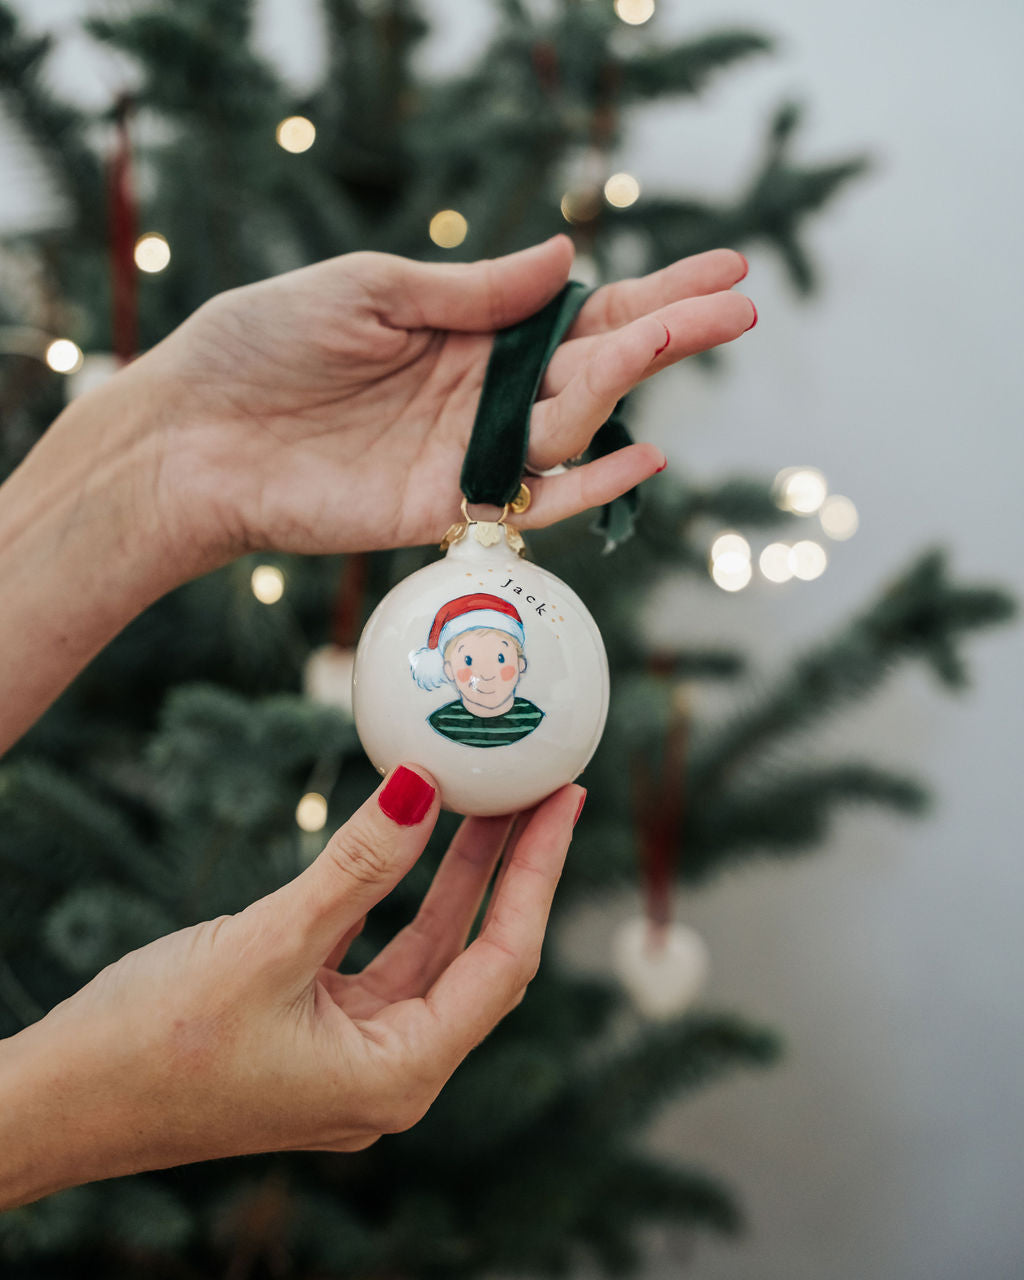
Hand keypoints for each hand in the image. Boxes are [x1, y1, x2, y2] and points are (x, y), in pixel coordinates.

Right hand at [0, 767, 582, 1203]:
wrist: (55, 1105)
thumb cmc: (150, 1047)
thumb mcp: (266, 946)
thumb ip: (355, 868)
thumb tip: (424, 788)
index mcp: (398, 1073)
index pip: (505, 962)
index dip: (540, 874)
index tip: (565, 802)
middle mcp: (388, 1068)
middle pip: (478, 951)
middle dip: (510, 867)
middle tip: (540, 787)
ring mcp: (352, 1048)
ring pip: (429, 947)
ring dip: (455, 872)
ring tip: (487, 796)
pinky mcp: (315, 1026)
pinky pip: (378, 948)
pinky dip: (396, 892)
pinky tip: (413, 837)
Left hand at [141, 237, 753, 564]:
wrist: (193, 434)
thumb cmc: (265, 344)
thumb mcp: (369, 287)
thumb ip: (471, 289)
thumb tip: (565, 256)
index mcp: (466, 329)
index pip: (579, 310)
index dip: (652, 292)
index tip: (724, 268)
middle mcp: (482, 392)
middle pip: (594, 365)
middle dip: (667, 333)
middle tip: (740, 306)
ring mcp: (468, 453)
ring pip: (570, 424)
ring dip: (625, 382)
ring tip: (668, 337)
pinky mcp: (445, 509)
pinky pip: (533, 501)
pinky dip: (589, 485)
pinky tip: (644, 456)